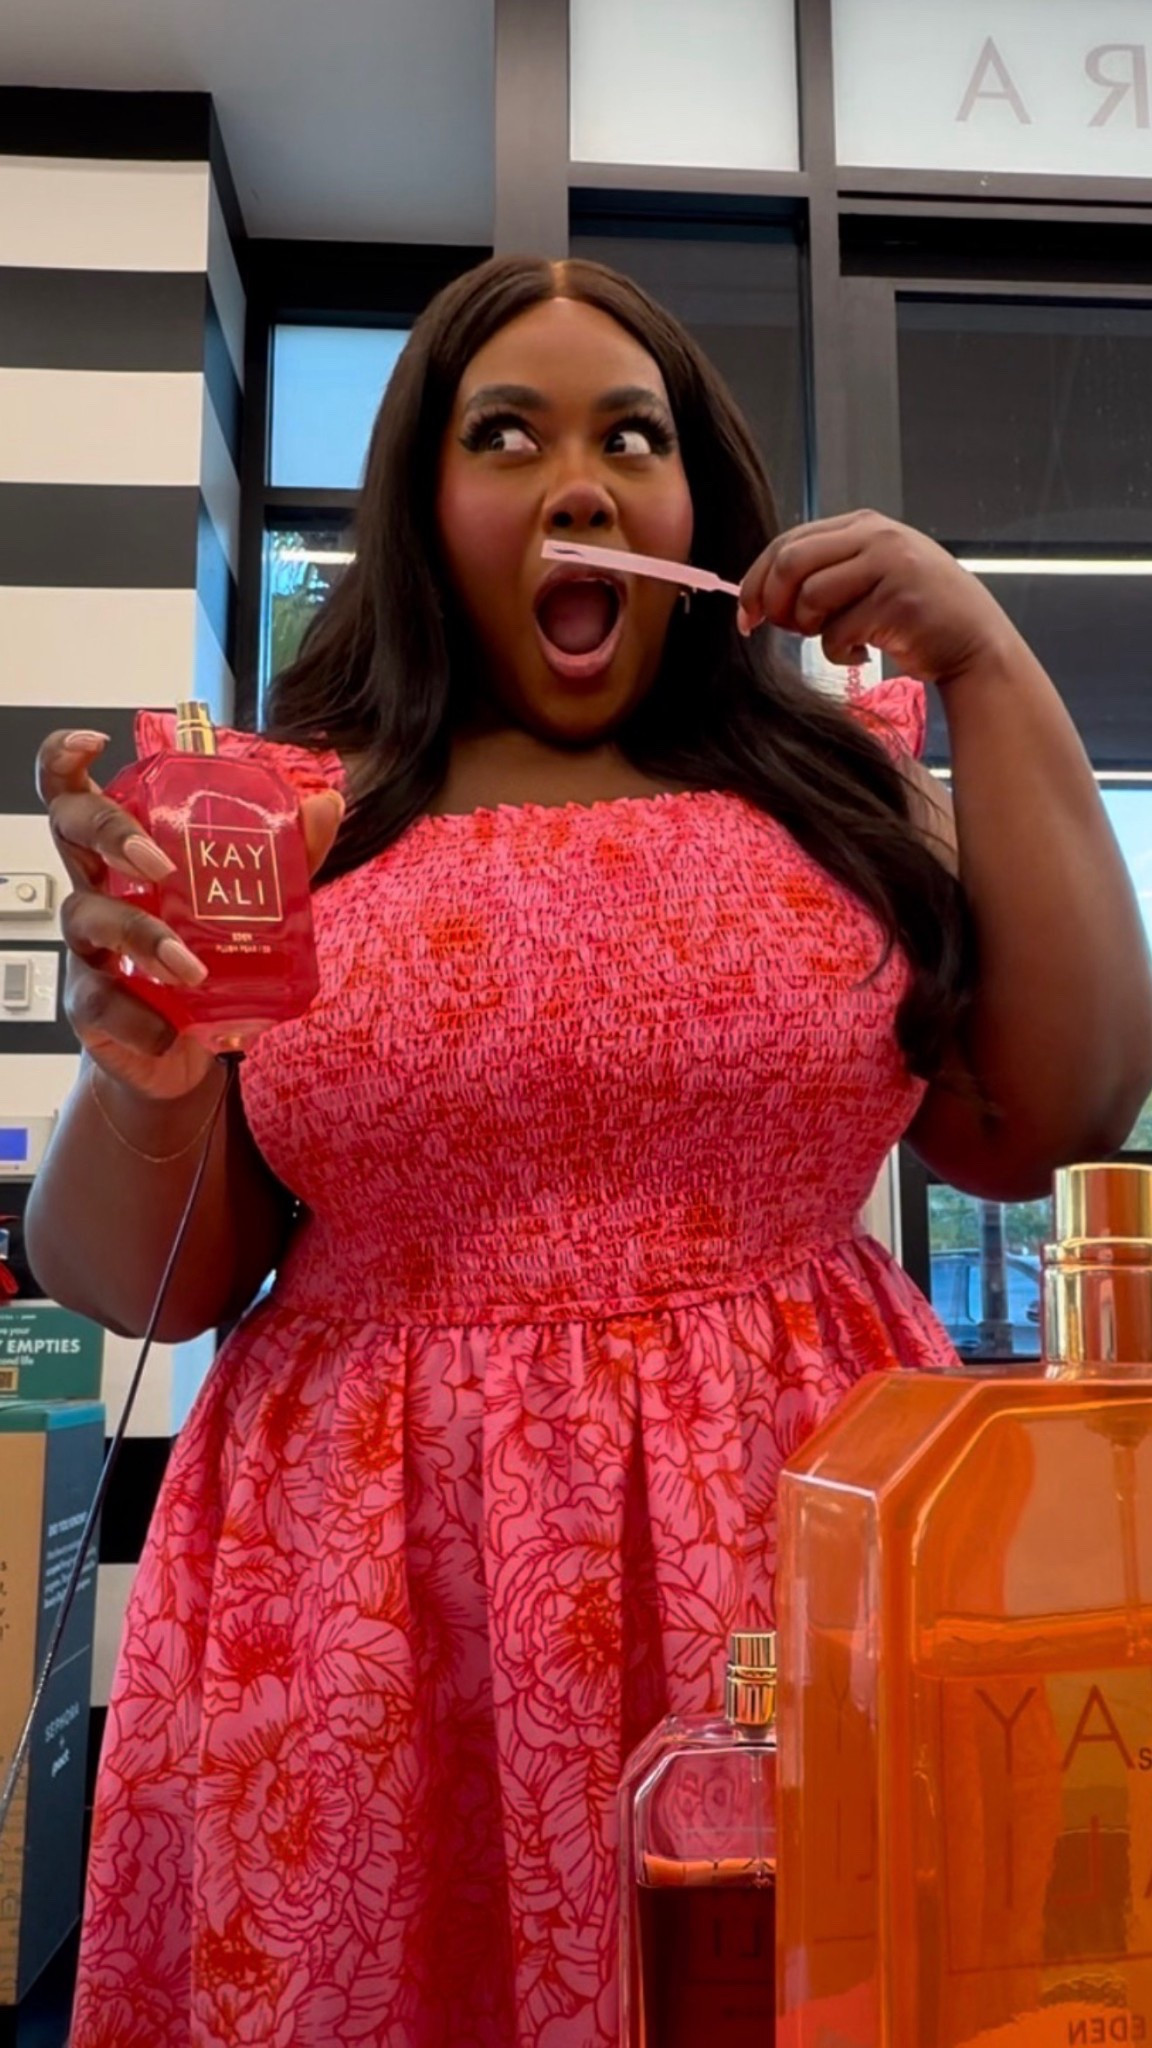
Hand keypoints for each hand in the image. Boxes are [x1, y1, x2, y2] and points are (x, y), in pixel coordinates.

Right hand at [36, 730, 343, 1102]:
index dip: (67, 759)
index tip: (95, 745)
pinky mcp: (90, 1005)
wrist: (176, 1053)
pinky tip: (172, 1029)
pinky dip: (140, 1017)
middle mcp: (98, 887)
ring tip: (190, 968)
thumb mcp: (242, 902)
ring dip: (141, 937)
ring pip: (89, 916)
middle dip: (110, 834)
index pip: (78, 791)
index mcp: (126, 851)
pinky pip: (101, 1002)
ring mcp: (88, 946)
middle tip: (157, 863)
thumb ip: (284, 854)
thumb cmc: (199, 959)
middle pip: (70, 831)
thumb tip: (327, 804)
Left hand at [738, 510, 1015, 682]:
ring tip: (837, 639)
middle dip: (774, 602)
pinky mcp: (898, 601)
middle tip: (782, 631)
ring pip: (811, 596)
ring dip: (811, 630)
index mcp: (863, 524)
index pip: (788, 541)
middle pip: (791, 561)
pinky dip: (838, 654)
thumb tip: (760, 598)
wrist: (975, 644)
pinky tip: (861, 655)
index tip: (747, 615)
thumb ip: (825, 573)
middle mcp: (877, 536)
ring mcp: (890, 565)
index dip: (757, 580)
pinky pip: (837, 632)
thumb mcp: (869, 578)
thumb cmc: (914, 617)